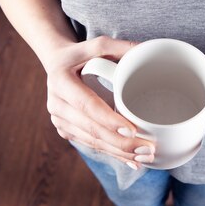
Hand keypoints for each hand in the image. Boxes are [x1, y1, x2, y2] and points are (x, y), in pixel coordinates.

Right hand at [43, 36, 155, 168]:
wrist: (58, 65)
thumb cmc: (82, 53)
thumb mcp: (98, 44)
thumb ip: (122, 47)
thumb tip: (148, 51)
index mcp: (61, 81)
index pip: (87, 105)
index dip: (109, 120)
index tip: (132, 130)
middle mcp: (56, 104)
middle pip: (91, 129)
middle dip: (120, 143)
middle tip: (147, 148)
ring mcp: (59, 120)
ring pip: (91, 142)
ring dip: (119, 152)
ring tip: (145, 157)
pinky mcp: (66, 130)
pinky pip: (90, 145)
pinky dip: (112, 154)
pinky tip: (131, 161)